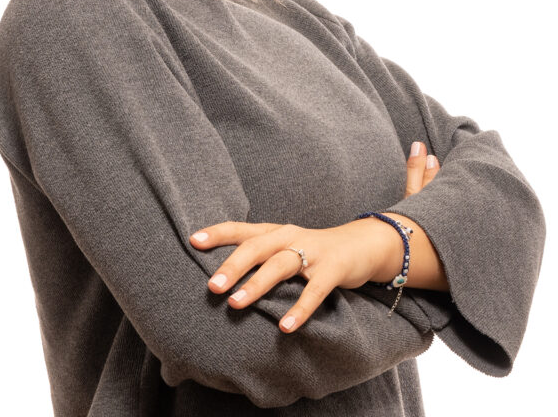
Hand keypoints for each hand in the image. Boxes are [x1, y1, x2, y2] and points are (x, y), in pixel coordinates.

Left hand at [190, 140, 442, 333]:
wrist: (364, 244)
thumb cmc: (313, 250)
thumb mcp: (286, 246)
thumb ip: (259, 255)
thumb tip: (220, 273)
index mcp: (275, 231)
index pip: (242, 229)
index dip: (218, 233)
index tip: (193, 240)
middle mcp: (290, 237)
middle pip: (257, 247)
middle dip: (233, 265)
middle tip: (211, 287)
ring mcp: (312, 252)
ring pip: (281, 265)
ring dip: (257, 284)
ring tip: (236, 304)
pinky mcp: (332, 270)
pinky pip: (314, 291)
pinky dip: (299, 309)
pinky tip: (285, 327)